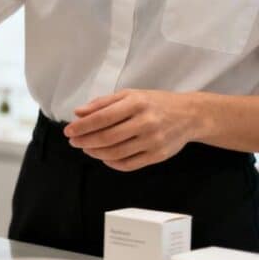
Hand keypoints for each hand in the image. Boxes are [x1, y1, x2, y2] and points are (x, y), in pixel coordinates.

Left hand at [65, 90, 201, 171]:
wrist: (191, 115)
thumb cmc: (155, 103)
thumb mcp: (130, 95)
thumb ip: (103, 103)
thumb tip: (78, 113)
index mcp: (137, 103)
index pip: (102, 117)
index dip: (82, 126)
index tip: (68, 131)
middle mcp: (146, 122)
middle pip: (107, 137)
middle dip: (85, 141)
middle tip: (73, 142)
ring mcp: (153, 141)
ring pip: (115, 153)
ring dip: (95, 153)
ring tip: (86, 148)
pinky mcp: (158, 155)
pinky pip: (128, 164)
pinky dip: (111, 163)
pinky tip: (104, 157)